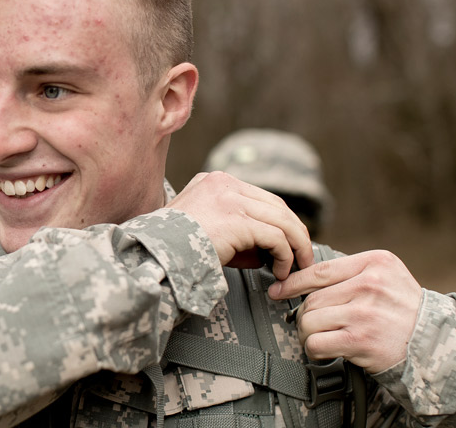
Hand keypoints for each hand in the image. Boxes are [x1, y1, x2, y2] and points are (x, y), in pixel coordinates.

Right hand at [167, 171, 313, 279]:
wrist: (153, 256)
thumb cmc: (172, 250)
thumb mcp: (202, 229)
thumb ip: (233, 230)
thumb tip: (268, 251)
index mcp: (213, 182)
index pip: (260, 197)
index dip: (280, 221)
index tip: (289, 244)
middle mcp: (224, 184)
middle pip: (276, 206)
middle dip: (295, 233)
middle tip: (302, 258)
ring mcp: (231, 200)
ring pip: (282, 220)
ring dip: (296, 247)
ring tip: (296, 268)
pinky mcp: (238, 221)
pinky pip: (276, 237)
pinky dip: (286, 256)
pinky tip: (281, 272)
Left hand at [268, 250, 422, 372]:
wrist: (434, 342)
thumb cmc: (404, 310)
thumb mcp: (386, 276)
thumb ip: (351, 273)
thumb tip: (302, 277)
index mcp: (374, 262)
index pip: (319, 270)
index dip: (292, 282)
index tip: (278, 289)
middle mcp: (369, 284)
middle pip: (312, 299)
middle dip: (304, 314)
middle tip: (312, 324)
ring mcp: (364, 312)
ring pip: (309, 320)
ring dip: (308, 333)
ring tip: (321, 337)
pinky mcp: (360, 339)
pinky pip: (316, 342)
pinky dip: (314, 349)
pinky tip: (326, 349)